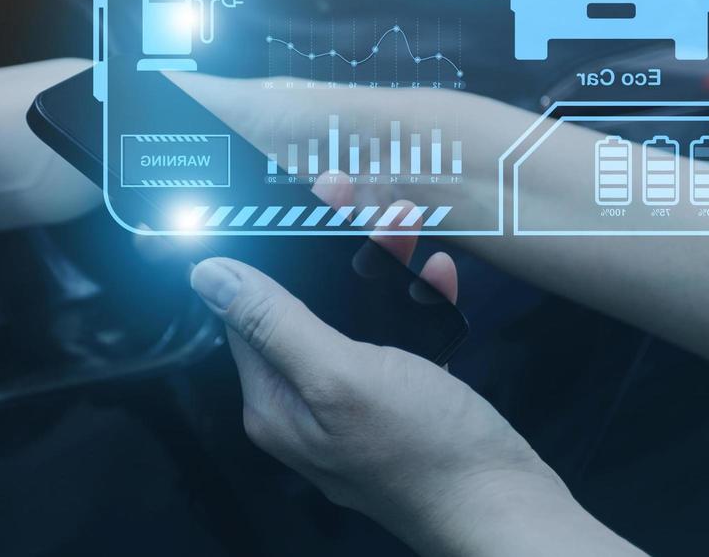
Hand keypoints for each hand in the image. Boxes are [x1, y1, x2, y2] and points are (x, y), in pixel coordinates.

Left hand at [187, 184, 635, 555]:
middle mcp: (307, 407)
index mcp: (276, 404)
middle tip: (364, 205)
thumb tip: (206, 274)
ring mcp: (358, 407)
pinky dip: (415, 305)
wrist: (502, 503)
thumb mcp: (340, 374)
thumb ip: (276, 323)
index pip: (249, 315)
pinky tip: (437, 276)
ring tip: (404, 227)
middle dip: (334, 256)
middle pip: (306, 311)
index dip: (271, 258)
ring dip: (380, 271)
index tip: (298, 208)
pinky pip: (398, 340)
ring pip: (356, 319)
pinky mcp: (404, 404)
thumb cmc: (421, 446)